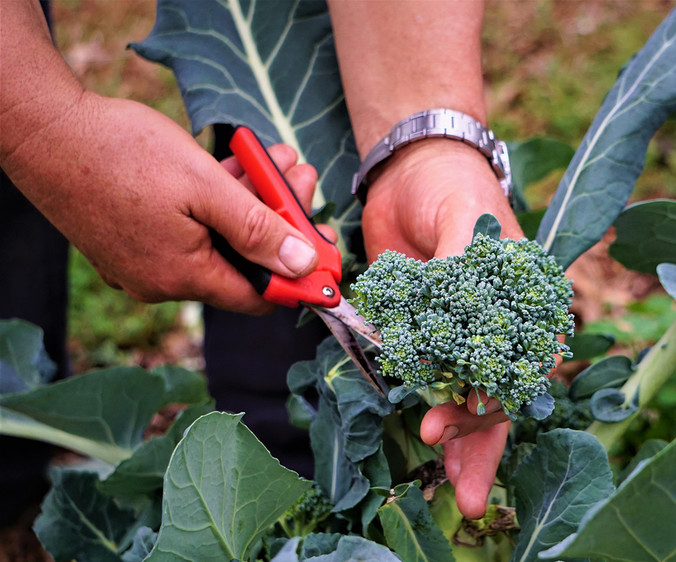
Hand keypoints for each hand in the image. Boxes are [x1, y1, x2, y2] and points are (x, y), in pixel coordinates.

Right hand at [4, 93, 321, 313]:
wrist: (45, 131)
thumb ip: (257, 230)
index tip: (326, 250)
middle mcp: (163, 280)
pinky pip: (191, 229)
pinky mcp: (133, 238)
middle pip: (242, 262)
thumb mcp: (205, 188)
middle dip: (280, 220)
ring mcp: (145, 261)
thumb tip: (302, 266)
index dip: (299, 276)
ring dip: (252, 202)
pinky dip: (217, 202)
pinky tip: (238, 166)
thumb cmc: (122, 154)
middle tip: (301, 178)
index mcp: (183, 277)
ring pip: (218, 239)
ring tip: (277, 160)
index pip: (259, 297)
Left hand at [361, 138, 523, 517]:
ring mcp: (461, 332)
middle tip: (463, 489)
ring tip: (453, 484)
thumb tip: (457, 314)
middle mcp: (499, 325)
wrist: (410, 171)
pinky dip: (428, 406)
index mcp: (524, 303)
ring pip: (468, 397)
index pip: (520, 365)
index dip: (495, 400)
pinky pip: (428, 377)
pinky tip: (429, 440)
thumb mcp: (465, 214)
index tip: (462, 420)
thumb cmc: (452, 186)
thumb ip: (464, 263)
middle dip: (481, 442)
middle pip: (498, 394)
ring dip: (461, 440)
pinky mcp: (425, 331)